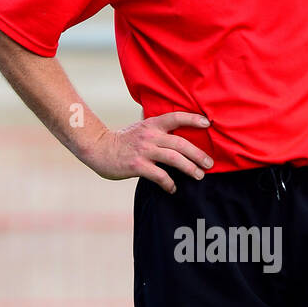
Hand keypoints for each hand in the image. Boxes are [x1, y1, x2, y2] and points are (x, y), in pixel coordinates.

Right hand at [83, 111, 212, 192]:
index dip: (192, 119)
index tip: (207, 124)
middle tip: (209, 164)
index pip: (176, 117)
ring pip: (174, 159)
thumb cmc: (123, 141)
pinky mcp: (137, 166)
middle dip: (198, 154)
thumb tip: (177, 131)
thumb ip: (157, 129)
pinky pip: (160, 176)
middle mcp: (150, 136)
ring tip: (199, 176)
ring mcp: (144, 151)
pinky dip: (169, 184)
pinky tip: (173, 189)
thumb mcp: (140, 129)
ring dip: (189, 168)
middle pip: (180, 143)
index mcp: (152, 124)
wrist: (98, 149)